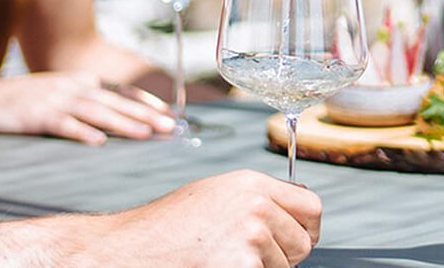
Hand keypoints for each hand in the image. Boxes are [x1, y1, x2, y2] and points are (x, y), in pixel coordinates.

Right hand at [0, 72, 175, 144]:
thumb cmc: (27, 101)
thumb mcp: (63, 94)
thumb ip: (89, 102)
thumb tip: (121, 117)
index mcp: (82, 81)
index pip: (121, 91)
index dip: (147, 102)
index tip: (169, 115)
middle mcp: (74, 88)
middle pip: (116, 102)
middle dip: (145, 114)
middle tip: (169, 127)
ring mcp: (55, 100)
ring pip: (97, 113)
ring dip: (123, 123)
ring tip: (145, 134)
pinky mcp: (37, 116)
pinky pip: (64, 125)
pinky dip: (82, 133)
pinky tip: (99, 143)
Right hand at [80, 170, 321, 266]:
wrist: (132, 247)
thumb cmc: (169, 225)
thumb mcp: (218, 193)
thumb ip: (260, 197)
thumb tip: (298, 206)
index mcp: (253, 183)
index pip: (312, 206)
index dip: (308, 227)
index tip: (300, 237)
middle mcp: (256, 205)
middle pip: (303, 242)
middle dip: (287, 254)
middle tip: (255, 256)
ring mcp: (250, 236)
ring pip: (285, 265)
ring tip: (225, 258)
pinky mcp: (242, 264)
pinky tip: (218, 266)